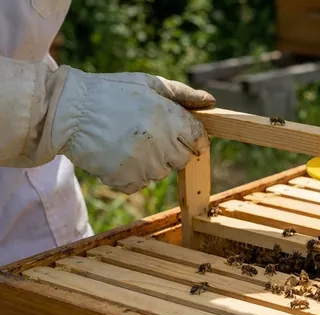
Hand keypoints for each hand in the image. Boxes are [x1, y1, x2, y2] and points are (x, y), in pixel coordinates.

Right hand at [49, 67, 215, 193]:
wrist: (66, 111)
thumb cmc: (109, 92)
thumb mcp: (148, 84)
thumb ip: (183, 94)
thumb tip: (211, 102)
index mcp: (170, 118)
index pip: (198, 139)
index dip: (192, 138)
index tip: (181, 136)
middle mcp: (161, 143)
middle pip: (183, 159)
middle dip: (172, 150)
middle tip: (149, 137)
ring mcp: (144, 164)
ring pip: (161, 173)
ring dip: (151, 163)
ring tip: (128, 143)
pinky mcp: (126, 179)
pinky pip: (139, 184)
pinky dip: (131, 175)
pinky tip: (117, 155)